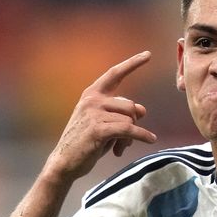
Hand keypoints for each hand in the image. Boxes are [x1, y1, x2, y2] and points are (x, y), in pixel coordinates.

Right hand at [44, 52, 157, 182]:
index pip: (115, 74)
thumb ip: (122, 114)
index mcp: (92, 94)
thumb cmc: (86, 143)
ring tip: (121, 148)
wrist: (65, 162)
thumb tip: (143, 110)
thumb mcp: (106, 124)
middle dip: (134, 123)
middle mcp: (92, 100)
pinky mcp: (98, 129)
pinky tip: (151, 139)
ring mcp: (94, 113)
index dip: (132, 63)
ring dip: (131, 136)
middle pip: (131, 106)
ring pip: (130, 120)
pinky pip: (129, 130)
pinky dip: (141, 135)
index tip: (148, 54)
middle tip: (126, 141)